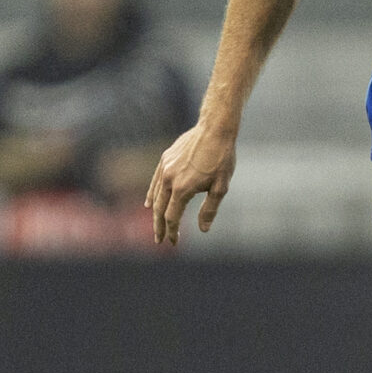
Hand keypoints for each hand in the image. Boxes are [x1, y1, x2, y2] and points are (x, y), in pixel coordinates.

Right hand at [145, 123, 235, 244]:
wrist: (214, 129)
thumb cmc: (221, 158)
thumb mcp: (221, 187)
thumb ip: (209, 209)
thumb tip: (203, 229)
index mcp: (183, 188)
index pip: (172, 217)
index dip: (172, 232)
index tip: (173, 243)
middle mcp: (169, 179)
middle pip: (159, 209)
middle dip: (159, 227)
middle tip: (159, 241)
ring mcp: (165, 168)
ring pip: (155, 196)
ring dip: (155, 213)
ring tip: (156, 227)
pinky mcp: (165, 159)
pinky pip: (155, 182)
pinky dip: (151, 194)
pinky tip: (149, 203)